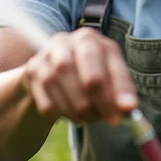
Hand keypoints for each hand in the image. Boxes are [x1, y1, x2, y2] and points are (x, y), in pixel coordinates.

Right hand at [21, 27, 137, 125]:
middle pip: (86, 68)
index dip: (120, 89)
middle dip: (100, 99)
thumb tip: (129, 110)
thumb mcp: (106, 80)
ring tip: (87, 118)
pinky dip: (60, 111)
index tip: (128, 111)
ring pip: (62, 81)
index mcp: (92, 40)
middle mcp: (69, 40)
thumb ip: (119, 93)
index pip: (110, 63)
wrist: (46, 76)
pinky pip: (45, 97)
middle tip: (108, 120)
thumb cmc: (84, 77)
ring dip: (78, 108)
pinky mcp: (32, 70)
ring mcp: (47, 53)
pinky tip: (68, 114)